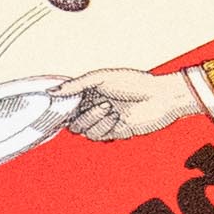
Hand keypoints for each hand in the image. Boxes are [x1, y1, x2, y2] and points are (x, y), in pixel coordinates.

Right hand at [67, 67, 197, 132]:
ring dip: (95, 120)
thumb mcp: (103, 78)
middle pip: (71, 121)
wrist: (161, 98)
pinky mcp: (113, 133)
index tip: (57, 107)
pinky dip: (104, 126)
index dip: (60, 107)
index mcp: (89, 92)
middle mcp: (93, 107)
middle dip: (83, 115)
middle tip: (102, 104)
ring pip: (83, 130)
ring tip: (111, 108)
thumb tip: (52, 92)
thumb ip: (77, 85)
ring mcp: (102, 120)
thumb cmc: (135, 82)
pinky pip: (97, 136)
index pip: (66, 104)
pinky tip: (117, 117)